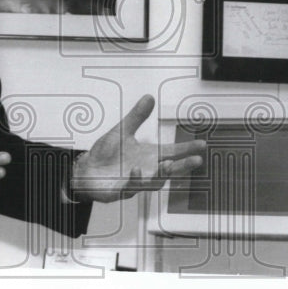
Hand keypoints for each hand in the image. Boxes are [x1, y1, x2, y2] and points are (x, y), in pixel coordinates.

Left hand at [69, 95, 203, 202]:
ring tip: (168, 165)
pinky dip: (135, 179)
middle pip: (169, 170)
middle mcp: (145, 170)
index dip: (186, 150)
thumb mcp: (122, 131)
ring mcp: (135, 182)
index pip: (172, 152)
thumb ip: (137, 117)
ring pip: (153, 183)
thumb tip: (150, 97)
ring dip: (161, 175)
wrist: (86, 170)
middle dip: (183, 166)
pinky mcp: (121, 191)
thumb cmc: (106, 153)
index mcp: (148, 156)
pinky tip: (135, 170)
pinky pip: (130, 188)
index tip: (202, 145)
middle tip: (197, 160)